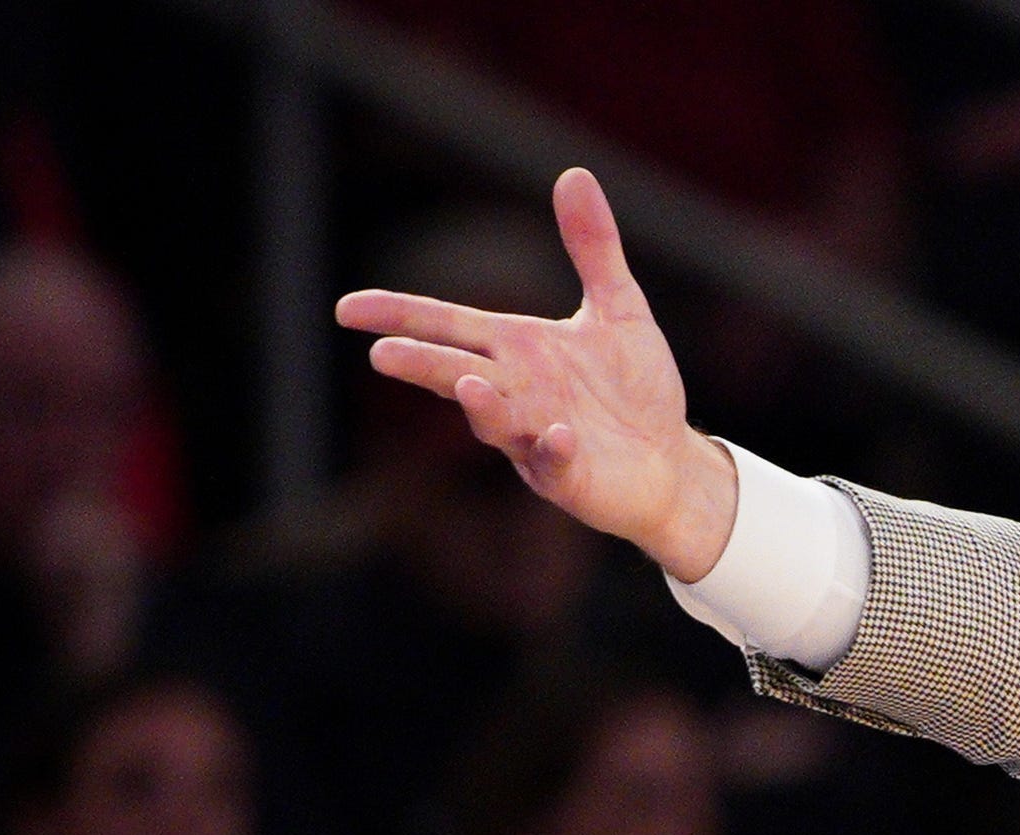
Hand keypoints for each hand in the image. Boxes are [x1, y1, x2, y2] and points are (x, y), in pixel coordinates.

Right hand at [334, 168, 738, 578]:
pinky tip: (560, 435)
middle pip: (455, 372)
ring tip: (467, 385)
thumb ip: (593, 249)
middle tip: (381, 353)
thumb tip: (575, 174)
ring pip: (497, 422)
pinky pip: (555, 463)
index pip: (446, 326)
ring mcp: (537, 436)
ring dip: (482, 406)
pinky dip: (553, 450)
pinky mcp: (572, 475)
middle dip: (422, 363)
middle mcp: (517, 392)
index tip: (347, 308)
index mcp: (517, 349)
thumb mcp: (618, 309)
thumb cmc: (636, 387)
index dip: (398, 315)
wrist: (672, 459)